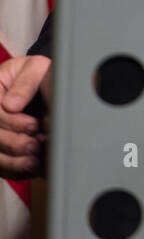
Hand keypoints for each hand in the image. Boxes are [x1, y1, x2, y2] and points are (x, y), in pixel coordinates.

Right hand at [0, 54, 51, 177]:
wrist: (43, 84)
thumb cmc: (37, 74)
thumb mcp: (35, 68)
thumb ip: (25, 83)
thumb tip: (11, 105)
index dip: (13, 122)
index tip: (34, 125)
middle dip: (14, 144)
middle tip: (36, 146)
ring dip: (13, 162)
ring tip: (34, 162)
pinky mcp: (1, 150)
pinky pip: (1, 167)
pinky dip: (15, 170)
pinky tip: (29, 168)